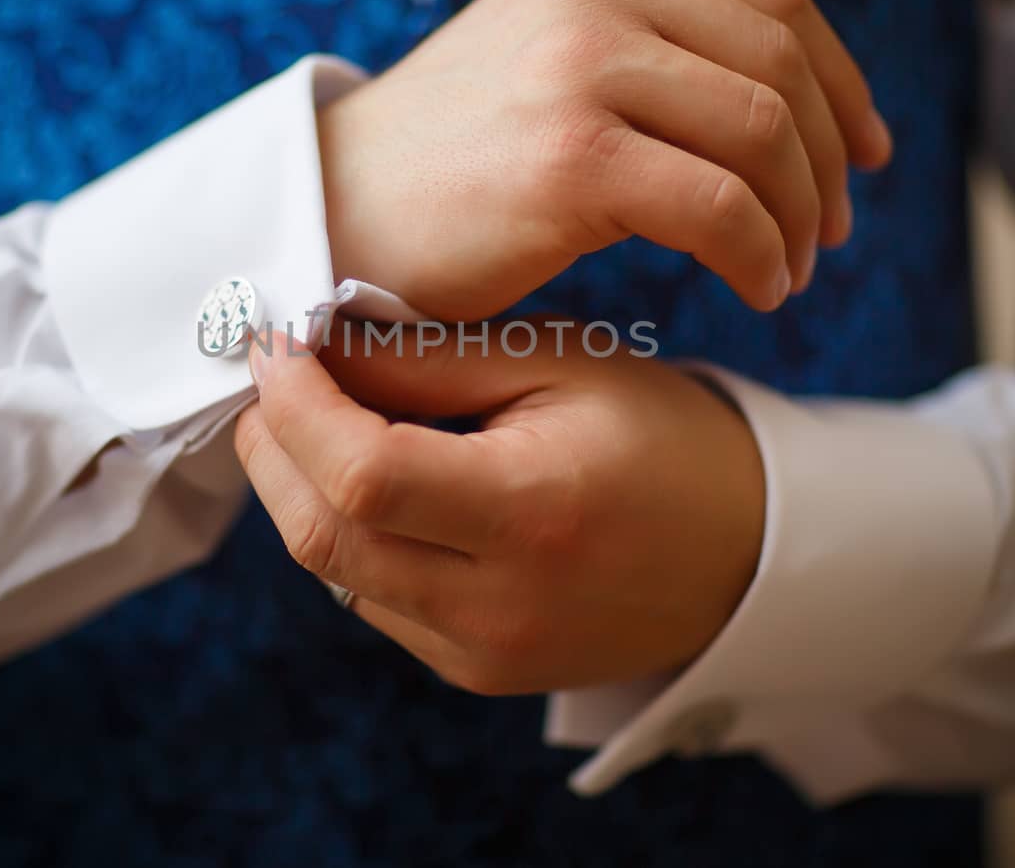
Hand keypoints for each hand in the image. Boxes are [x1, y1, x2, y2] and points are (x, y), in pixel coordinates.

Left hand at [234, 323, 765, 694]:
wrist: (743, 551)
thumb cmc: (658, 435)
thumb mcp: (558, 365)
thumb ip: (428, 362)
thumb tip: (312, 347)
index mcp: (533, 513)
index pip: (364, 474)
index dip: (297, 406)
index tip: (273, 344)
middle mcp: (500, 605)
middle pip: (324, 535)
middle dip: (273, 449)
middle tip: (271, 379)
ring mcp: (483, 654)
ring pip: (334, 574)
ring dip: (301, 490)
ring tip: (314, 417)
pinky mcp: (474, 672)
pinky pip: (373, 600)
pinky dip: (349, 534)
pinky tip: (367, 480)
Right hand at [320, 0, 891, 319]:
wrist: (335, 206)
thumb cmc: (453, 152)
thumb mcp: (554, 53)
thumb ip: (655, 45)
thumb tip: (797, 102)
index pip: (773, 0)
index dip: (843, 82)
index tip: (867, 154)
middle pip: (781, 66)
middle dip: (830, 160)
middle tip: (834, 232)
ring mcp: (581, 65)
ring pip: (764, 134)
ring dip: (801, 215)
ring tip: (793, 269)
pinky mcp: (572, 157)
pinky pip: (721, 209)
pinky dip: (763, 256)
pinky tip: (762, 289)